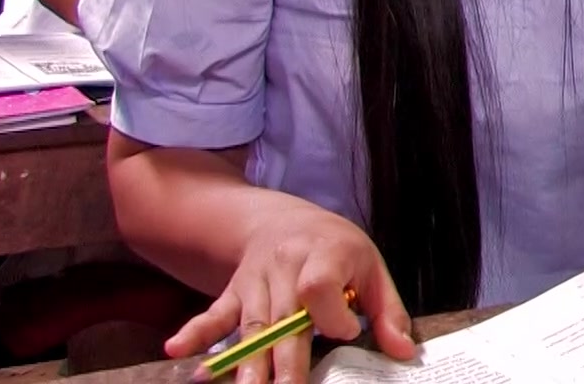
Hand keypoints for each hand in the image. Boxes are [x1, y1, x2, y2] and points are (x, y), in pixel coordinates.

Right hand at [168, 204, 415, 383]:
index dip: (330, 314)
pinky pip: (215, 313)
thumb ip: (388, 312)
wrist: (284, 220)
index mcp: (325, 255)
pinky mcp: (235, 292)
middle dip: (284, 361)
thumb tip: (405, 353)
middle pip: (283, 318)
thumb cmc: (336, 250)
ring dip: (246, 363)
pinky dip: (196, 333)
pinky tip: (178, 351)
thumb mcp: (371, 269)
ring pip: (251, 326)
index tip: (345, 333)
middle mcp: (286, 266)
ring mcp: (256, 281)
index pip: (318, 286)